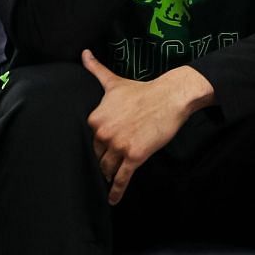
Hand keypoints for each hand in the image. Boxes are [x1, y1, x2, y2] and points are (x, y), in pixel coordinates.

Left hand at [81, 50, 209, 203]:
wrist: (170, 97)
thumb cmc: (143, 90)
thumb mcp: (114, 82)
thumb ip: (96, 70)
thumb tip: (84, 53)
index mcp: (95, 119)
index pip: (87, 141)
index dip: (93, 148)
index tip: (93, 154)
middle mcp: (103, 134)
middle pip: (96, 156)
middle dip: (99, 163)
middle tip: (100, 171)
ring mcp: (119, 146)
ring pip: (107, 168)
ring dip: (107, 176)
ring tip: (107, 182)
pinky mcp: (135, 156)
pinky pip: (121, 178)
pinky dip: (116, 191)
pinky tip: (112, 200)